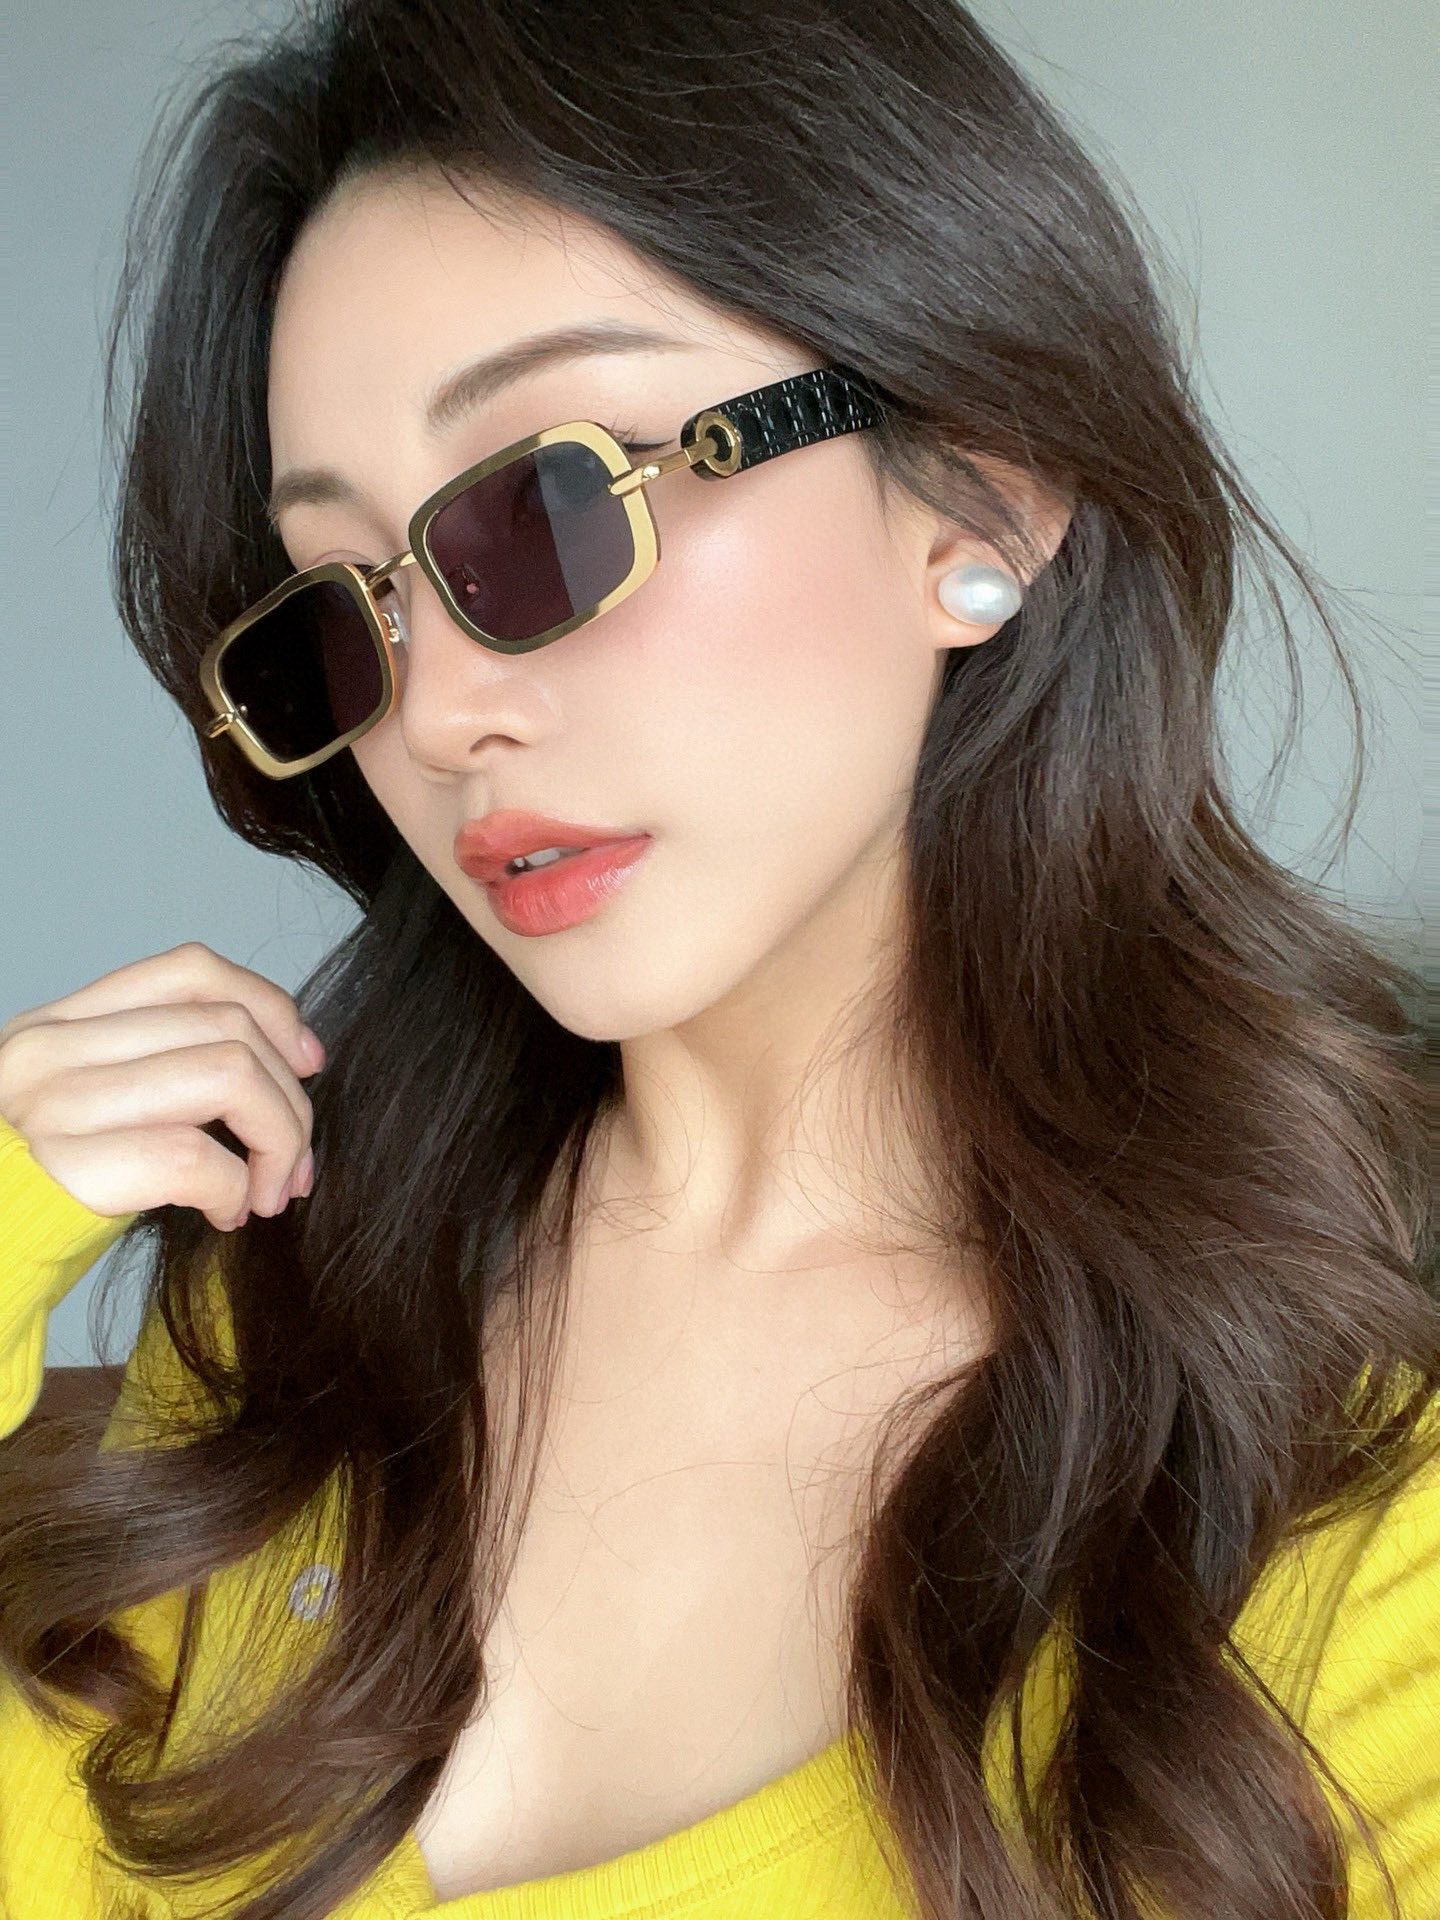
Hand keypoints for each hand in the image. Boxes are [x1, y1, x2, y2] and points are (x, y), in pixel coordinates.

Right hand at [0, 942, 323, 1231]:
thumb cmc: (32, 1196)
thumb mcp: (79, 1106)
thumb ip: (149, 1069)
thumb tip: (280, 1066)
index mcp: (57, 1024)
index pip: (190, 970)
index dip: (270, 1007)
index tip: (307, 1061)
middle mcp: (50, 1048)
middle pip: (229, 1028)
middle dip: (291, 1100)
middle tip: (296, 1164)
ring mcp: (53, 1103)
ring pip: (229, 1077)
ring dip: (279, 1142)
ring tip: (270, 1192)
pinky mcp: (64, 1168)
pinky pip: (194, 1157)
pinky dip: (235, 1190)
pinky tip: (226, 1216)